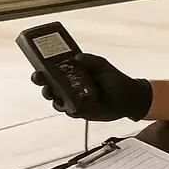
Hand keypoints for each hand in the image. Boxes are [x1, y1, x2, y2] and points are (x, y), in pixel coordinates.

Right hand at [30, 53, 152, 121]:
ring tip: (52, 92)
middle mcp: (71, 86)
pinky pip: (69, 111)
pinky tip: (66, 105)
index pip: (55, 70)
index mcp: (75, 73)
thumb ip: (89, 60)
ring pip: (56, 99)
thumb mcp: (102, 66)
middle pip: (50, 85)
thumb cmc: (116, 80)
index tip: (38, 65)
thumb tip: (76, 57)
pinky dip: (66, 108)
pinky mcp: (80, 112)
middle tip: (40, 78)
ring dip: (51, 96)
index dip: (44, 68)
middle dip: (42, 82)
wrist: (129, 99)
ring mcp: (75, 100)